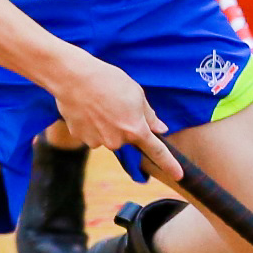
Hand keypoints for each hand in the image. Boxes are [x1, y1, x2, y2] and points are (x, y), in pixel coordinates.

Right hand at [44, 50, 162, 153]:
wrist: (73, 77)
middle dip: (123, 126)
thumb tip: (160, 129)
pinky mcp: (80, 137)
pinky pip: (89, 134)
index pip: (157, 151)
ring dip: (104, 125)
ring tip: (97, 103)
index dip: (169, 164)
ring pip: (106, 137)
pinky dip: (88, 124)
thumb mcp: (136, 93)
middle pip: (125, 139)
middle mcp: (117, 140)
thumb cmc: (108, 80)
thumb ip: (149, 115)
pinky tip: (85, 108)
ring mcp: (96, 141)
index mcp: (135, 129)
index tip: (179, 175)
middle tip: (114, 104)